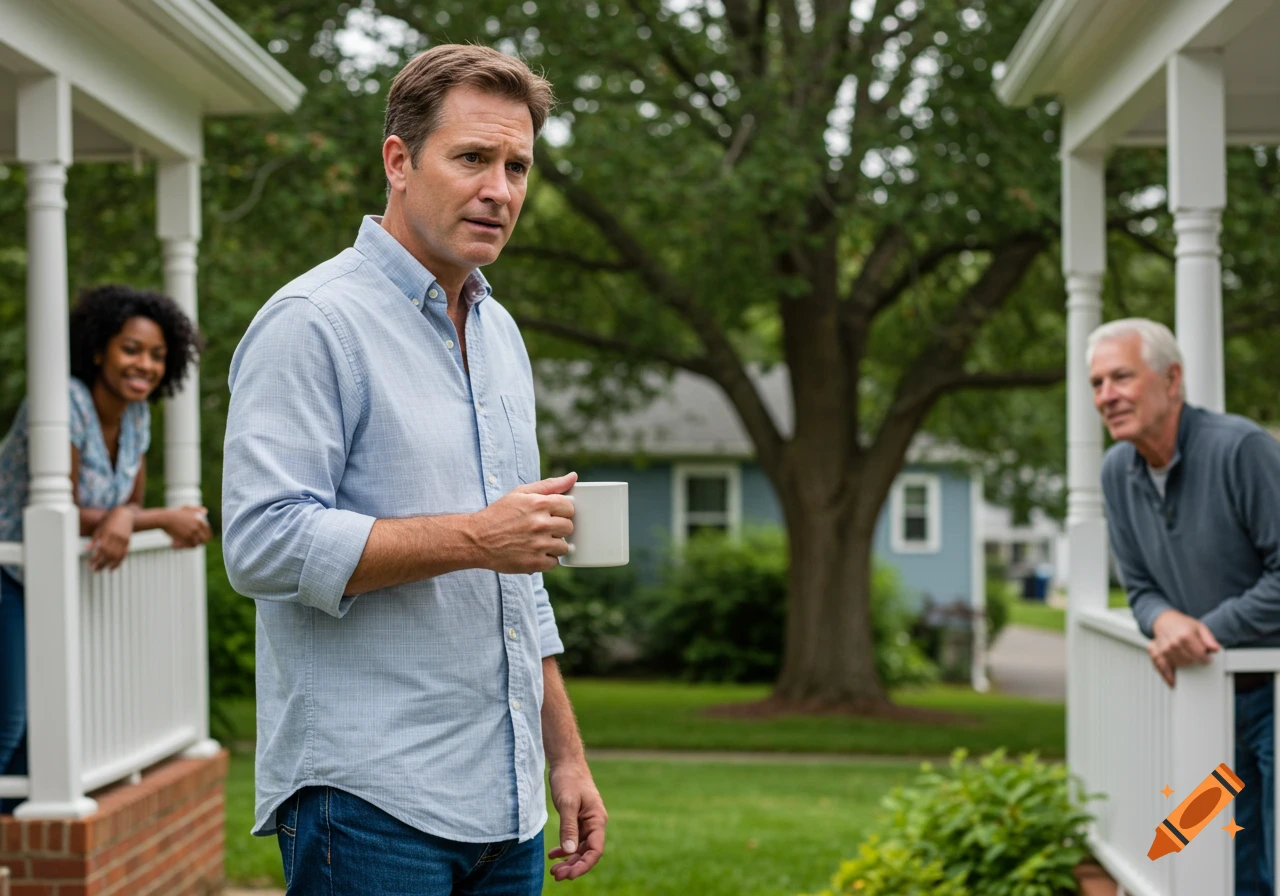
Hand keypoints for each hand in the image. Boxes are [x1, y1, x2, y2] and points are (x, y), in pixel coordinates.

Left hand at [89, 506, 134, 571]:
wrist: (125, 514)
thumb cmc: (110, 520)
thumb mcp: (99, 528)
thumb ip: (94, 539)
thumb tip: (86, 549)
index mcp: (107, 533)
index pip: (101, 550)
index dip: (95, 559)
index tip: (90, 563)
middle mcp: (116, 537)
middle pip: (108, 555)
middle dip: (101, 564)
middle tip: (94, 570)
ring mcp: (124, 540)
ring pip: (117, 556)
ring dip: (109, 565)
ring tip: (102, 570)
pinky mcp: (128, 542)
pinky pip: (123, 555)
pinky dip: (118, 563)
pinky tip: (112, 567)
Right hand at [163, 506, 212, 548]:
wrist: (165, 518)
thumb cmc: (175, 513)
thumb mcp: (187, 508)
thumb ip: (197, 509)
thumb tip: (206, 511)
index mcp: (200, 520)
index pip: (208, 531)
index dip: (207, 536)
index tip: (203, 539)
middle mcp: (198, 526)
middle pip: (205, 539)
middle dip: (201, 542)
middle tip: (195, 543)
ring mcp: (192, 532)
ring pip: (197, 543)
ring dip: (193, 545)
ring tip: (188, 545)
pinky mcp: (185, 537)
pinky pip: (190, 545)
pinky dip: (188, 547)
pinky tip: (184, 546)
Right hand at [469, 473, 576, 573]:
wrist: (476, 539)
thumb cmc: (499, 514)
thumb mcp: (521, 493)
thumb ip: (549, 485)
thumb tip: (573, 477)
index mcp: (539, 504)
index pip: (569, 507)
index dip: (561, 511)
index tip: (551, 515)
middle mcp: (540, 524)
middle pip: (569, 527)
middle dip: (558, 528)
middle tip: (542, 529)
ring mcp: (538, 545)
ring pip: (563, 547)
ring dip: (553, 545)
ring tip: (537, 542)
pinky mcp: (534, 563)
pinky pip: (554, 562)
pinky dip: (545, 560)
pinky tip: (533, 552)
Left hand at [547, 761, 606, 881]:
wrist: (566, 762)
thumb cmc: (569, 779)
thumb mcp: (567, 803)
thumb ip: (569, 827)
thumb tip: (570, 851)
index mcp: (597, 819)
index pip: (595, 850)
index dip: (584, 865)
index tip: (569, 875)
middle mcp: (594, 823)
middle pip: (587, 852)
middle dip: (574, 866)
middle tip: (556, 875)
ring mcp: (586, 822)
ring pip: (580, 848)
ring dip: (569, 860)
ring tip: (554, 870)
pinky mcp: (577, 819)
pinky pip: (573, 839)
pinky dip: (564, 848)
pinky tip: (553, 854)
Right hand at [1149, 610, 1221, 686]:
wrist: (1165, 619)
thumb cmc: (1182, 624)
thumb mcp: (1199, 627)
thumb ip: (1209, 639)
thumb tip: (1216, 649)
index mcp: (1185, 636)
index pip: (1199, 654)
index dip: (1205, 658)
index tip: (1207, 659)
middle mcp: (1172, 643)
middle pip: (1189, 661)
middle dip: (1195, 661)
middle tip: (1196, 658)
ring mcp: (1163, 649)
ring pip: (1177, 665)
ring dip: (1184, 667)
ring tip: (1188, 663)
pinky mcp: (1155, 653)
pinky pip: (1160, 667)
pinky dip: (1166, 676)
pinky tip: (1173, 682)